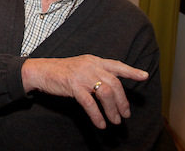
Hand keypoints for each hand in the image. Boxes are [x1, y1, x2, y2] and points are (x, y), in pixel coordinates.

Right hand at [21, 55, 148, 128]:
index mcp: (94, 60)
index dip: (131, 71)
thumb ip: (96, 72)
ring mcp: (82, 75)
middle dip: (123, 101)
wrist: (41, 70)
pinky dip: (97, 115)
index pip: (117, 65)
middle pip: (114, 83)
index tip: (144, 76)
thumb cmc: (62, 71)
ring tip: (115, 121)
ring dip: (112, 110)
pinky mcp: (73, 86)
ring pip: (105, 93)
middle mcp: (91, 66)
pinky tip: (100, 124)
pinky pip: (90, 103)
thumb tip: (112, 87)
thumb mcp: (82, 66)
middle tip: (125, 114)